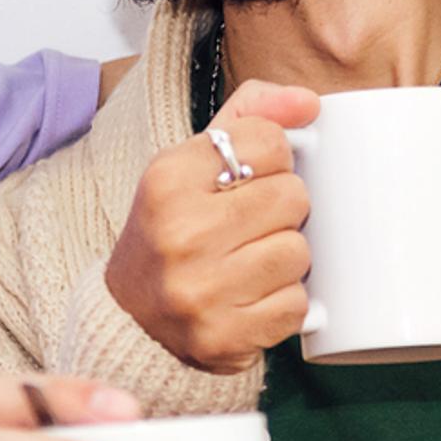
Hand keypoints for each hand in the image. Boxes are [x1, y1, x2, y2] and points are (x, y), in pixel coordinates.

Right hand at [103, 80, 319, 370]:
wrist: (130, 315)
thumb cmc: (173, 227)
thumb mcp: (193, 160)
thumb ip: (252, 115)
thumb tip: (310, 102)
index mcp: (168, 179)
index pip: (271, 142)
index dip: (274, 160)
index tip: (249, 178)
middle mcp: (180, 234)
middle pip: (293, 197)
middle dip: (284, 210)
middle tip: (253, 224)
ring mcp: (200, 291)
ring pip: (299, 253)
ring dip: (286, 257)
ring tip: (252, 260)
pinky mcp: (223, 338)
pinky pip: (297, 306)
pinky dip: (284, 302)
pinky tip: (253, 296)